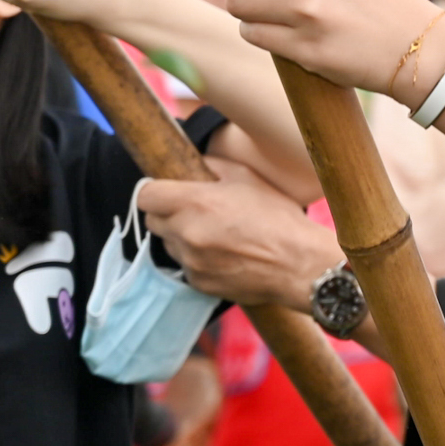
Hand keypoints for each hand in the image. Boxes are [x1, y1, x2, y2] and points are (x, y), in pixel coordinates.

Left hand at [139, 163, 338, 311]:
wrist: (298, 264)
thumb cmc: (278, 217)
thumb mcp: (247, 178)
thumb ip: (212, 166)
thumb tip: (194, 162)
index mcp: (195, 202)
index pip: (145, 196)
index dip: (154, 190)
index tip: (166, 190)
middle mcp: (186, 233)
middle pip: (152, 221)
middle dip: (168, 214)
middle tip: (193, 211)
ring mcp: (191, 262)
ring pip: (169, 245)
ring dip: (182, 238)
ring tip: (214, 234)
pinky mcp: (199, 283)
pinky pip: (186, 267)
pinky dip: (197, 259)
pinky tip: (223, 255)